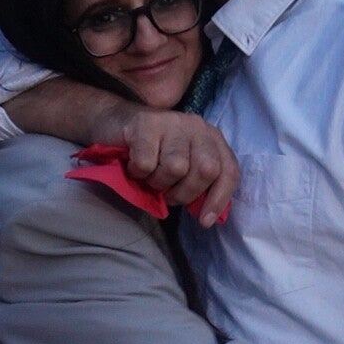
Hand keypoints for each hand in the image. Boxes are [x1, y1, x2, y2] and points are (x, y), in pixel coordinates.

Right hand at [95, 107, 239, 227]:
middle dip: (184, 192)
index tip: (204, 221)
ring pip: (176, 168)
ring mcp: (173, 122)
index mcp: (212, 139)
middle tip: (166, 192)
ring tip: (149, 175)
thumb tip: (207, 217)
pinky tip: (133, 164)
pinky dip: (137, 173)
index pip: (228, 172)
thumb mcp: (182, 167)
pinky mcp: (147, 124)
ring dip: (157, 182)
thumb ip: (198, 185)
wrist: (114, 123)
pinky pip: (146, 164)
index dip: (219, 200)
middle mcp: (197, 127)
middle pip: (206, 170)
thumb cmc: (152, 152)